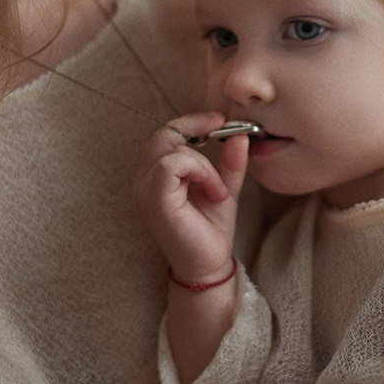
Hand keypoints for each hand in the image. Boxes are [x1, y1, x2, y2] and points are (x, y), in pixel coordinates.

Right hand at [135, 113, 248, 283]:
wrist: (209, 264)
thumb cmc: (210, 229)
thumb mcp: (223, 186)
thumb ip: (229, 162)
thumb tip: (240, 135)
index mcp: (154, 174)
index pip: (164, 133)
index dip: (191, 121)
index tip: (219, 120)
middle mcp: (143, 179)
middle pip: (163, 134)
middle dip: (196, 130)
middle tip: (225, 137)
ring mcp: (145, 189)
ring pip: (172, 148)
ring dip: (203, 163)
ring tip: (219, 188)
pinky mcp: (154, 198)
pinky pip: (172, 163)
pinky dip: (199, 170)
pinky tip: (214, 192)